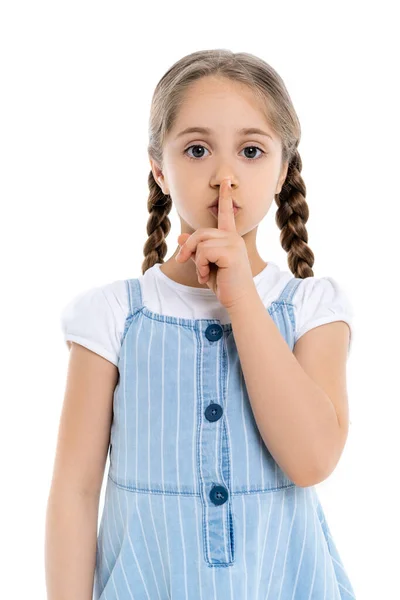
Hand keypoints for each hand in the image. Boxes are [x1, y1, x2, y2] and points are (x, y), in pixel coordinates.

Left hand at [175, 178, 255, 310]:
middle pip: (200, 232)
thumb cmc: (225, 284)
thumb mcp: (205, 265)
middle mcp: (233, 237)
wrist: (238, 301)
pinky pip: (203, 251)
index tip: (226, 181)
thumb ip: (196, 250)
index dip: (225, 197)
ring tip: (203, 274)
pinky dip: (200, 265)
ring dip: (195, 261)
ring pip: (200, 242)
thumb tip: (180, 236)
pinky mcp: (230, 252)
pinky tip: (206, 276)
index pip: (226, 213)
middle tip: (182, 261)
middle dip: (188, 248)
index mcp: (230, 238)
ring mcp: (233, 243)